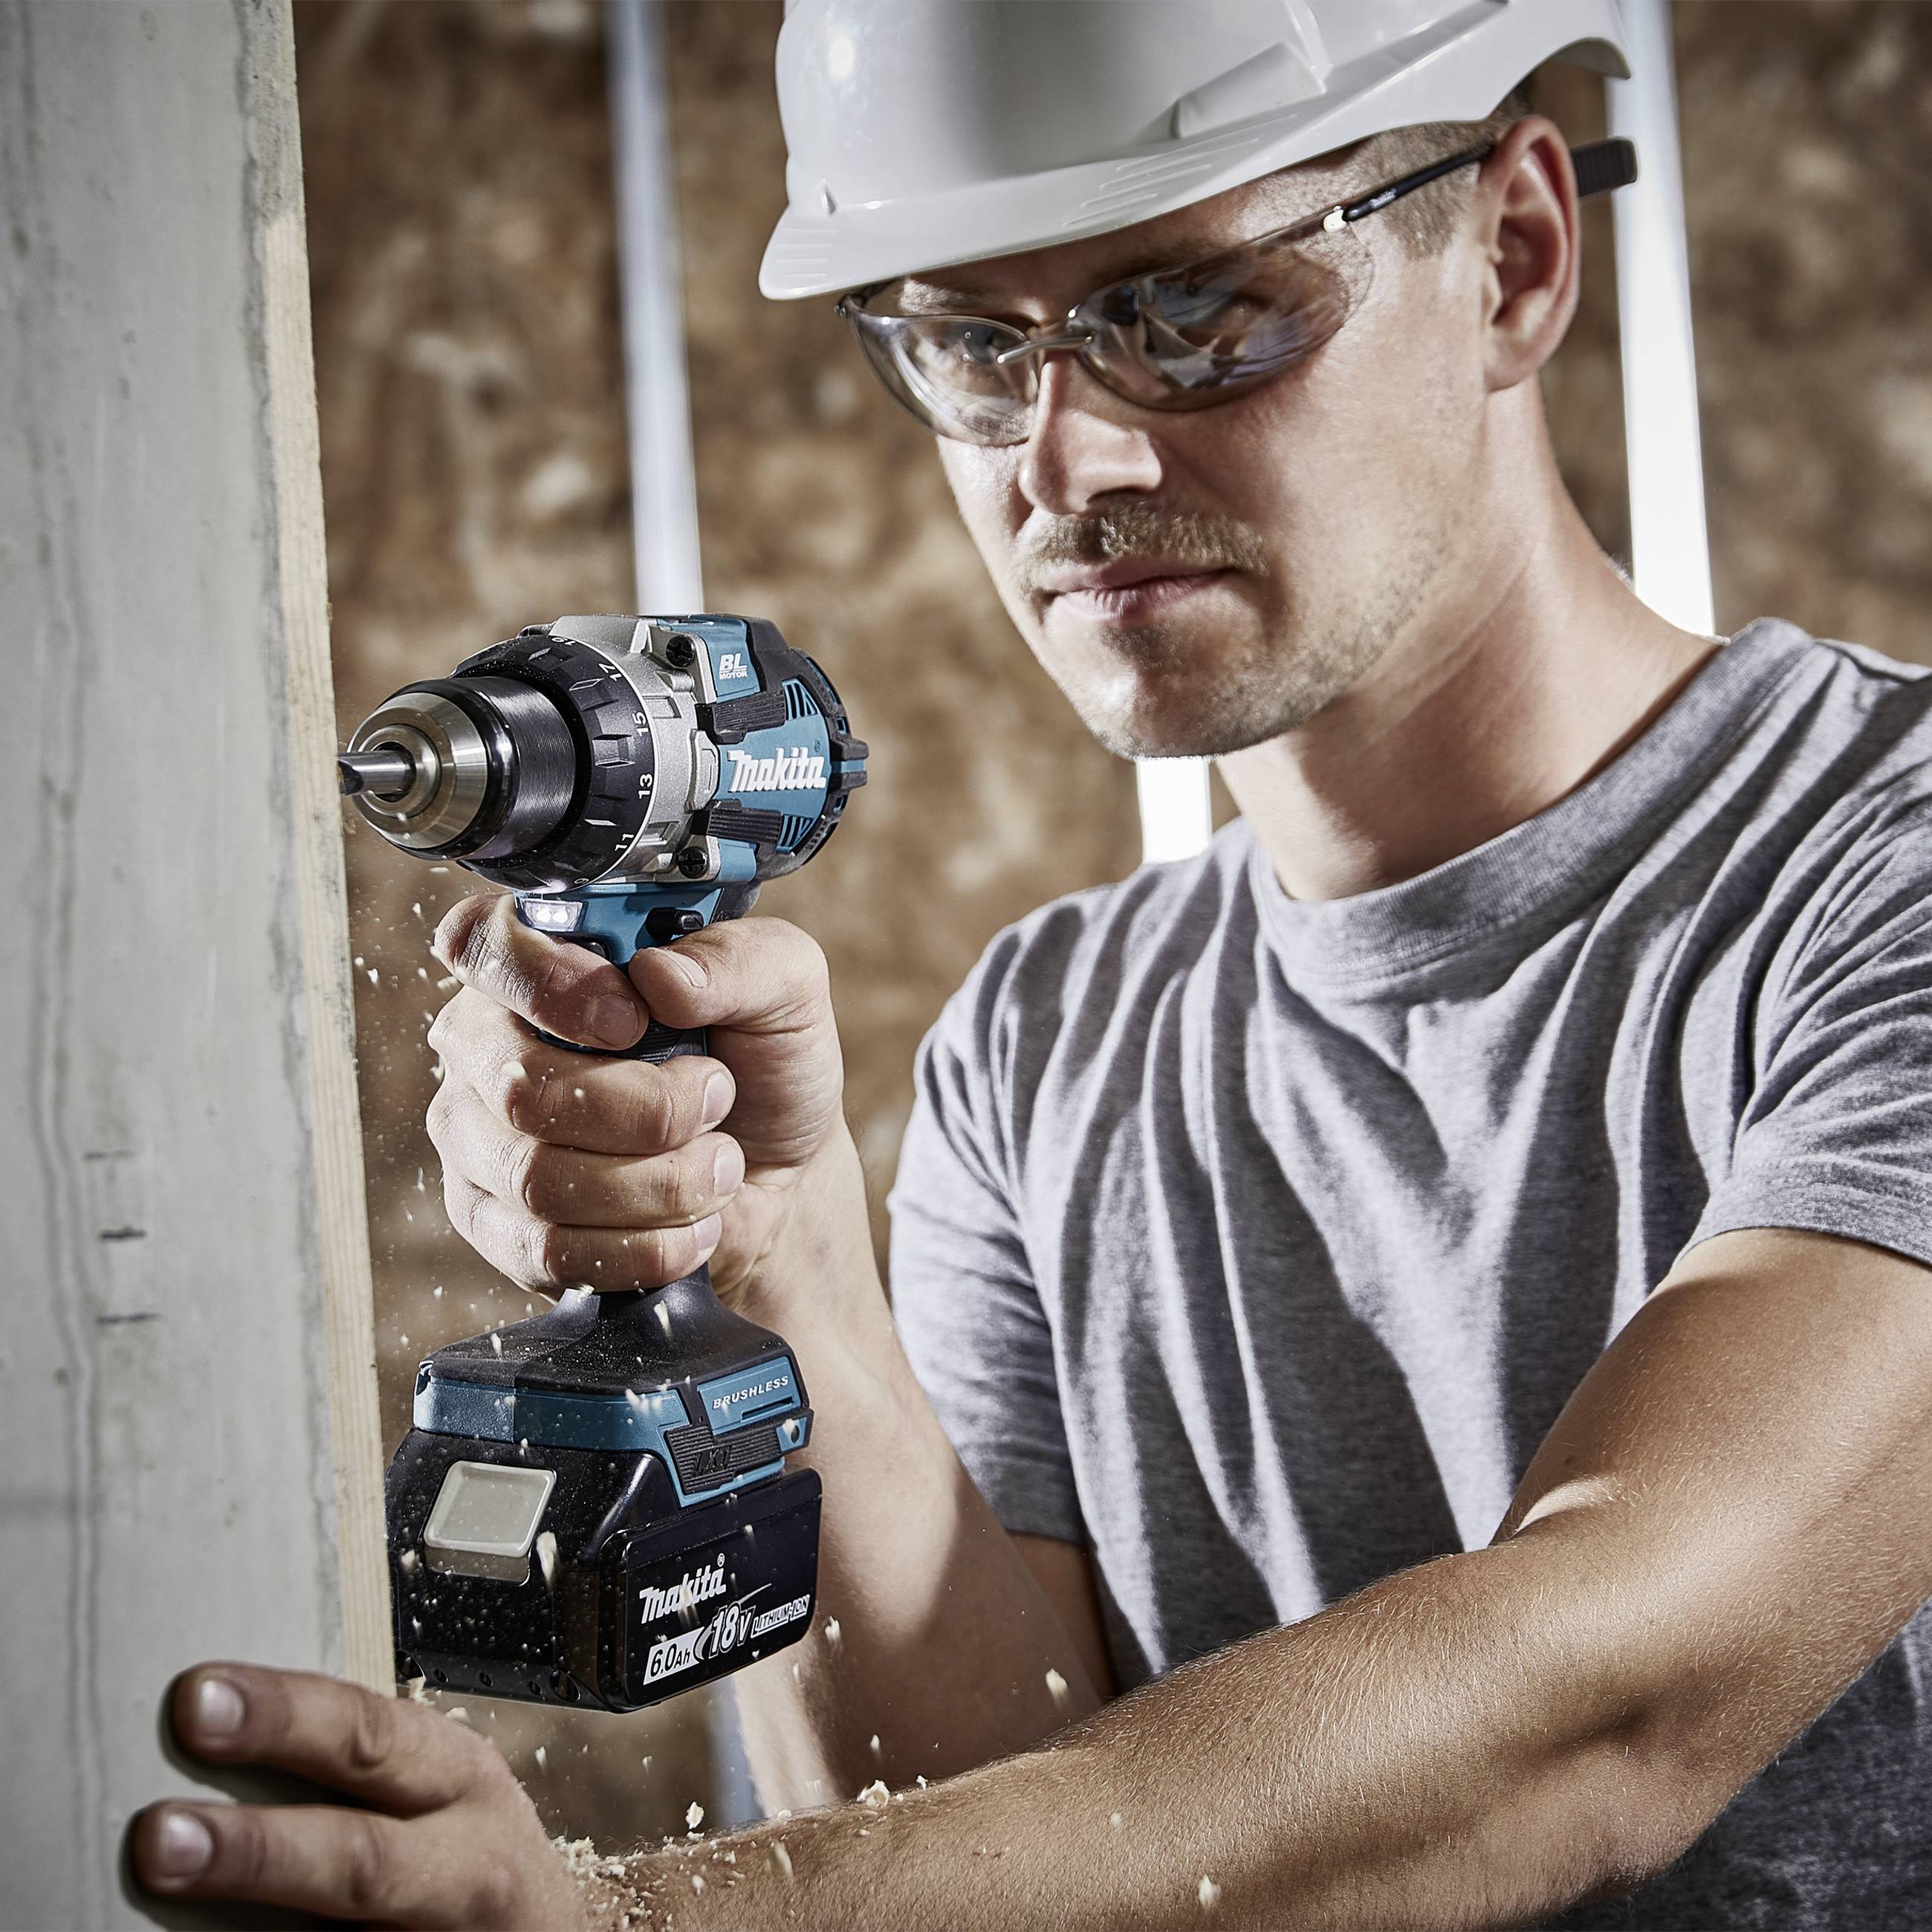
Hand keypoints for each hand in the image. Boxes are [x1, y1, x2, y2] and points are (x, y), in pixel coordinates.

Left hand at [128, 1664, 593, 1927]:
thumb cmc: (465, 1848)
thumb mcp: (433, 1786)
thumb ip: (348, 1769)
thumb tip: (203, 1733)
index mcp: (457, 1779)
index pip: (365, 1734)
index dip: (282, 1717)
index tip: (194, 1700)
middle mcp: (463, 1862)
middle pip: (357, 1857)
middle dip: (257, 1849)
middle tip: (157, 1834)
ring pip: (347, 1926)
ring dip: (256, 1914)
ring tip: (168, 1884)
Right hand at [426, 893, 847, 1298]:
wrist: (779, 1175)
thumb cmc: (764, 1064)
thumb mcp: (787, 988)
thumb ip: (736, 960)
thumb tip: (660, 975)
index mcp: (539, 955)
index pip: (480, 945)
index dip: (547, 984)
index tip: (633, 1020)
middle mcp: (487, 1043)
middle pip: (519, 1089)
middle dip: (648, 1111)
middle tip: (716, 1097)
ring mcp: (478, 1138)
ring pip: (538, 1178)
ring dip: (661, 1182)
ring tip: (721, 1164)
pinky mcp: (495, 1225)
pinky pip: (546, 1249)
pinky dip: (645, 1245)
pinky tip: (692, 1225)